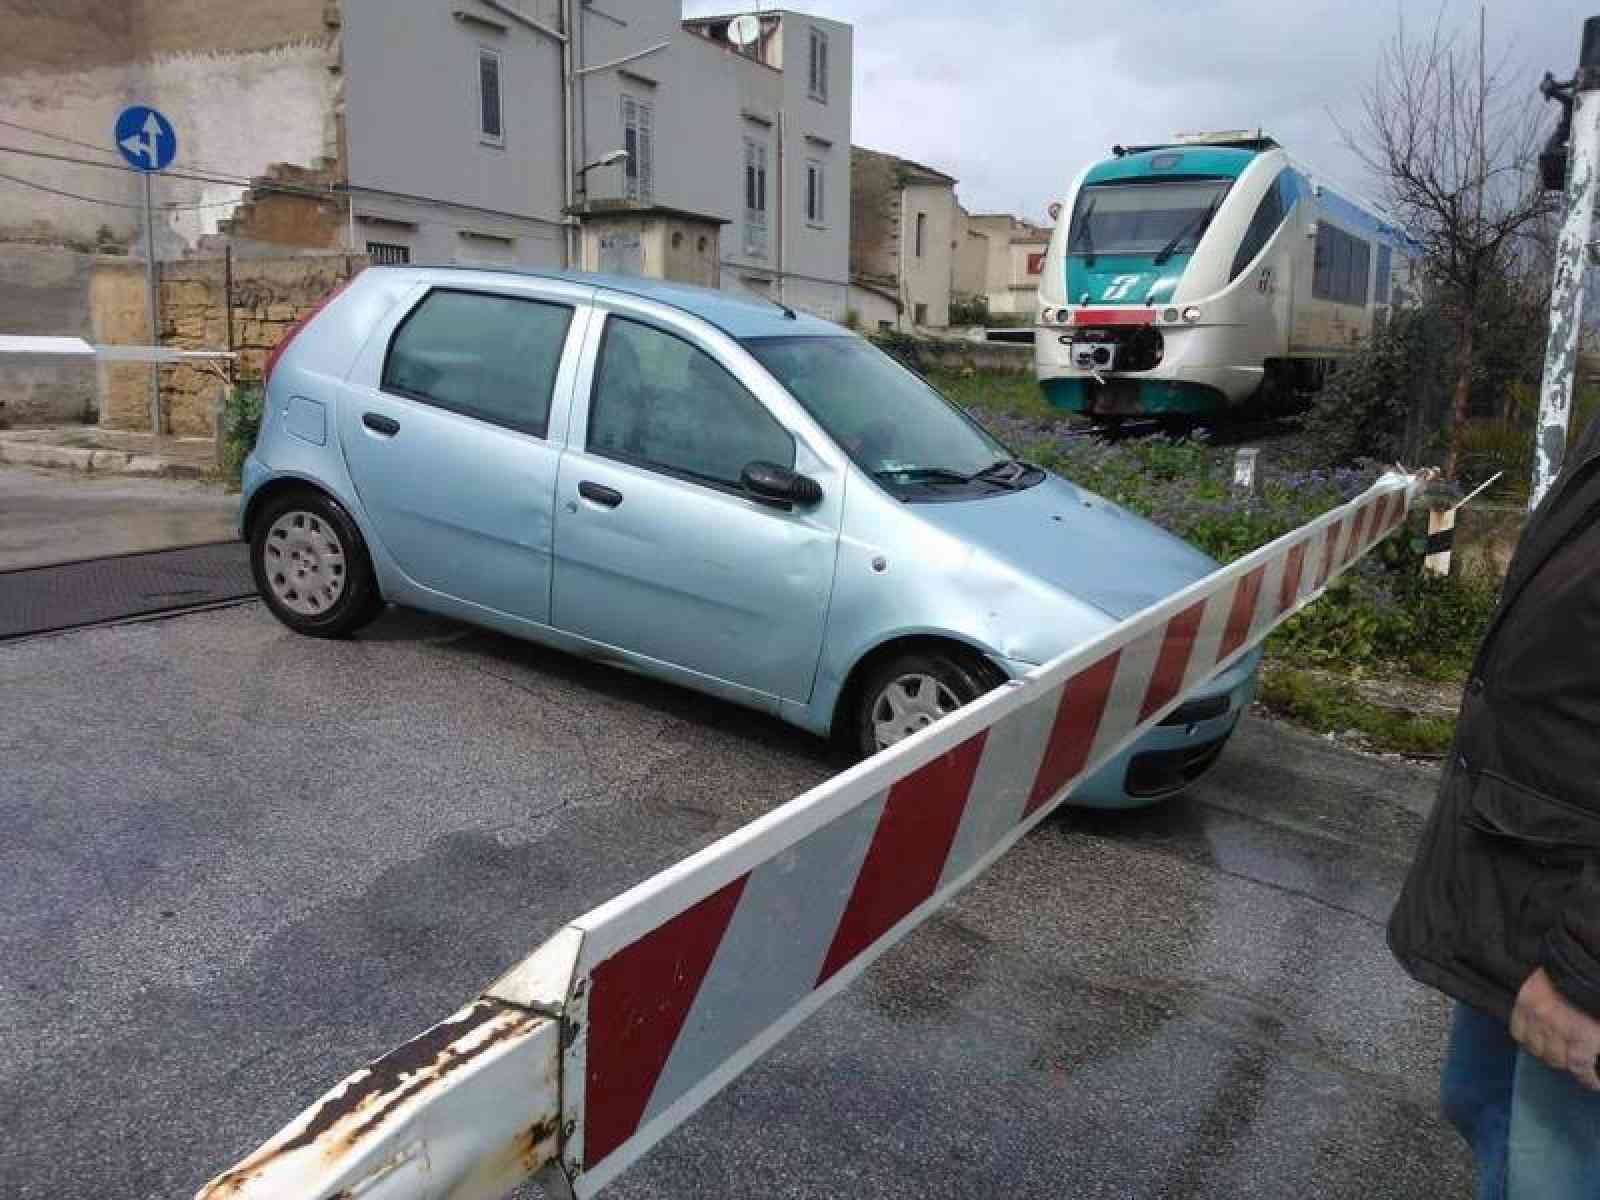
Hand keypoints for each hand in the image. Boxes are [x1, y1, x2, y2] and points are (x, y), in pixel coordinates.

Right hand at [1510, 968, 1599, 1090]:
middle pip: (1557, 1060)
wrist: (1563, 956)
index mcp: (1582, 1033)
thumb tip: (1596, 1043)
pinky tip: (1538, 1037)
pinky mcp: (1519, 1005)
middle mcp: (1555, 1029)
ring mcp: (1533, 1017)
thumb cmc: (1587, 987)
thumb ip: (1597, 1030)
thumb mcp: (1599, 1013)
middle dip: (1569, 1063)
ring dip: (1548, 1053)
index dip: (1590, 1080)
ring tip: (1558, 1049)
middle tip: (1578, 1061)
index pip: (1581, 1068)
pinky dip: (1528, 1039)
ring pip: (1537, 1050)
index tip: (1595, 1083)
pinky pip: (1518, 1033)